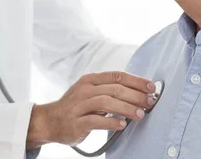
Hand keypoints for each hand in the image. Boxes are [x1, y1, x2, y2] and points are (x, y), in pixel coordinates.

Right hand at [26, 71, 156, 147]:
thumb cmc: (75, 107)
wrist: (49, 121)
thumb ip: (109, 91)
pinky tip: (122, 125)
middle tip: (150, 103)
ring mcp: (79, 106)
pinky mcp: (76, 122)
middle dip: (135, 95)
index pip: (117, 76)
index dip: (136, 80)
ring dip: (126, 108)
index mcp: (90, 80)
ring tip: (140, 114)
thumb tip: (138, 93)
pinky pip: (96, 121)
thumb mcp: (89, 92)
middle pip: (114, 88)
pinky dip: (111, 122)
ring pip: (106, 103)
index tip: (151, 87)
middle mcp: (84, 90)